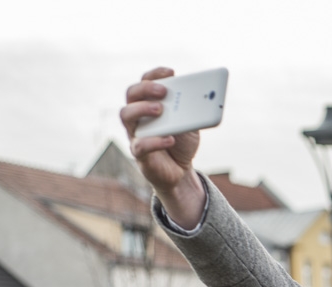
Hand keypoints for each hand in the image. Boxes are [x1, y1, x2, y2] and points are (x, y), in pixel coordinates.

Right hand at [119, 67, 205, 227]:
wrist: (180, 170)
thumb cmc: (181, 141)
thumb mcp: (190, 124)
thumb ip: (192, 111)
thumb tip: (204, 98)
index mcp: (149, 102)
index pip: (145, 81)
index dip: (155, 74)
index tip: (171, 71)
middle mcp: (137, 115)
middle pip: (131, 94)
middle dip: (146, 88)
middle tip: (163, 91)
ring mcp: (135, 133)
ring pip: (126, 115)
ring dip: (143, 109)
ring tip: (161, 110)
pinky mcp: (139, 153)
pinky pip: (140, 145)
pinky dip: (155, 141)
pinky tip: (170, 139)